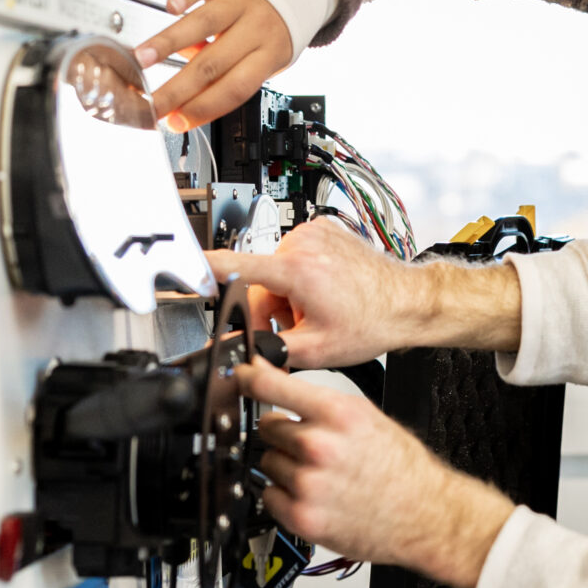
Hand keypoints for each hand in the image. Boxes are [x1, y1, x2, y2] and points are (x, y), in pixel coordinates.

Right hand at [135, 0, 292, 129]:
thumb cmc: (275, 25)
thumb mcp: (266, 57)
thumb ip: (228, 70)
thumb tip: (187, 83)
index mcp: (269, 54)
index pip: (235, 88)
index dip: (204, 108)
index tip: (174, 120)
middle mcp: (257, 27)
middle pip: (213, 64)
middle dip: (177, 88)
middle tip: (151, 101)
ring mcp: (242, 0)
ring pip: (205, 23)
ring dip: (170, 42)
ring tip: (144, 58)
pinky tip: (170, 7)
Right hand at [208, 222, 523, 371]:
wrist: (408, 302)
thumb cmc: (373, 321)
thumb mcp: (317, 350)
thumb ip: (271, 353)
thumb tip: (242, 360)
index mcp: (298, 269)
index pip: (235, 265)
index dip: (203, 270)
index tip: (180, 268)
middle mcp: (304, 243)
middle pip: (259, 281)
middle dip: (272, 309)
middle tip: (299, 327)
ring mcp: (315, 232)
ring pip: (276, 270)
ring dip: (287, 294)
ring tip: (318, 311)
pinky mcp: (323, 228)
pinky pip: (295, 256)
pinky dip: (301, 276)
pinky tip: (325, 292)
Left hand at [241, 358, 513, 587]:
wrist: (425, 514)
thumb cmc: (402, 467)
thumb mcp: (367, 417)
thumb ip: (321, 404)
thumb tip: (276, 384)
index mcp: (339, 415)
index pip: (273, 387)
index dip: (249, 378)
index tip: (238, 375)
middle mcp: (320, 446)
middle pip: (266, 428)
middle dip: (283, 434)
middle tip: (312, 447)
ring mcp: (308, 484)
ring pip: (267, 462)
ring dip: (284, 467)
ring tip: (320, 474)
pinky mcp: (302, 517)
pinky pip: (268, 496)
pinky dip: (283, 496)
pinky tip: (314, 495)